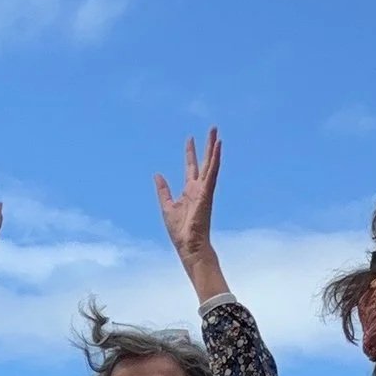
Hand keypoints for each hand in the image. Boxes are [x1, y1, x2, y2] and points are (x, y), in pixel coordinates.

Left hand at [155, 128, 226, 302]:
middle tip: (212, 129)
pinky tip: (218, 147)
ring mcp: (204, 190)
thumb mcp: (166, 206)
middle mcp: (199, 188)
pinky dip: (215, 160)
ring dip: (214, 148)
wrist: (188, 246)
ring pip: (211, 164)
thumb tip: (157, 175)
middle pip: (204, 162)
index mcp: (189, 191)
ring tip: (216, 133)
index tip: (190, 139)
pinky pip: (212, 173)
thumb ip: (163, 190)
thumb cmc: (179, 231)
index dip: (190, 153)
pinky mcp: (207, 193)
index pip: (191, 167)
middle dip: (207, 146)